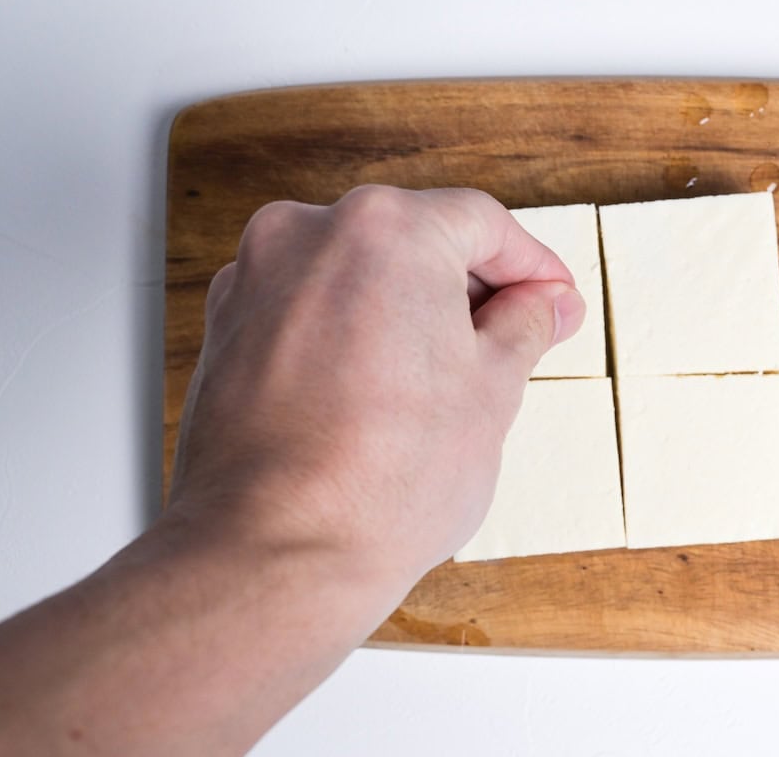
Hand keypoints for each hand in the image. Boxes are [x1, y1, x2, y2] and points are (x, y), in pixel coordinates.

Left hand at [170, 184, 584, 590]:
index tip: (552, 300)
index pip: (481, 222)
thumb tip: (547, 303)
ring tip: (445, 377)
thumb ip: (525, 325)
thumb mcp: (492, 391)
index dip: (531, 265)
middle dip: (469, 287)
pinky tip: (381, 390)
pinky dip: (351, 330)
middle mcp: (308, 233)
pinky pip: (309, 307)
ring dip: (408, 309)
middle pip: (414, 238)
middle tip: (514, 340)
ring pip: (357, 272)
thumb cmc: (383, 481)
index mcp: (386, 230)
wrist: (274, 556)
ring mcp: (255, 279)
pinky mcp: (226, 328)